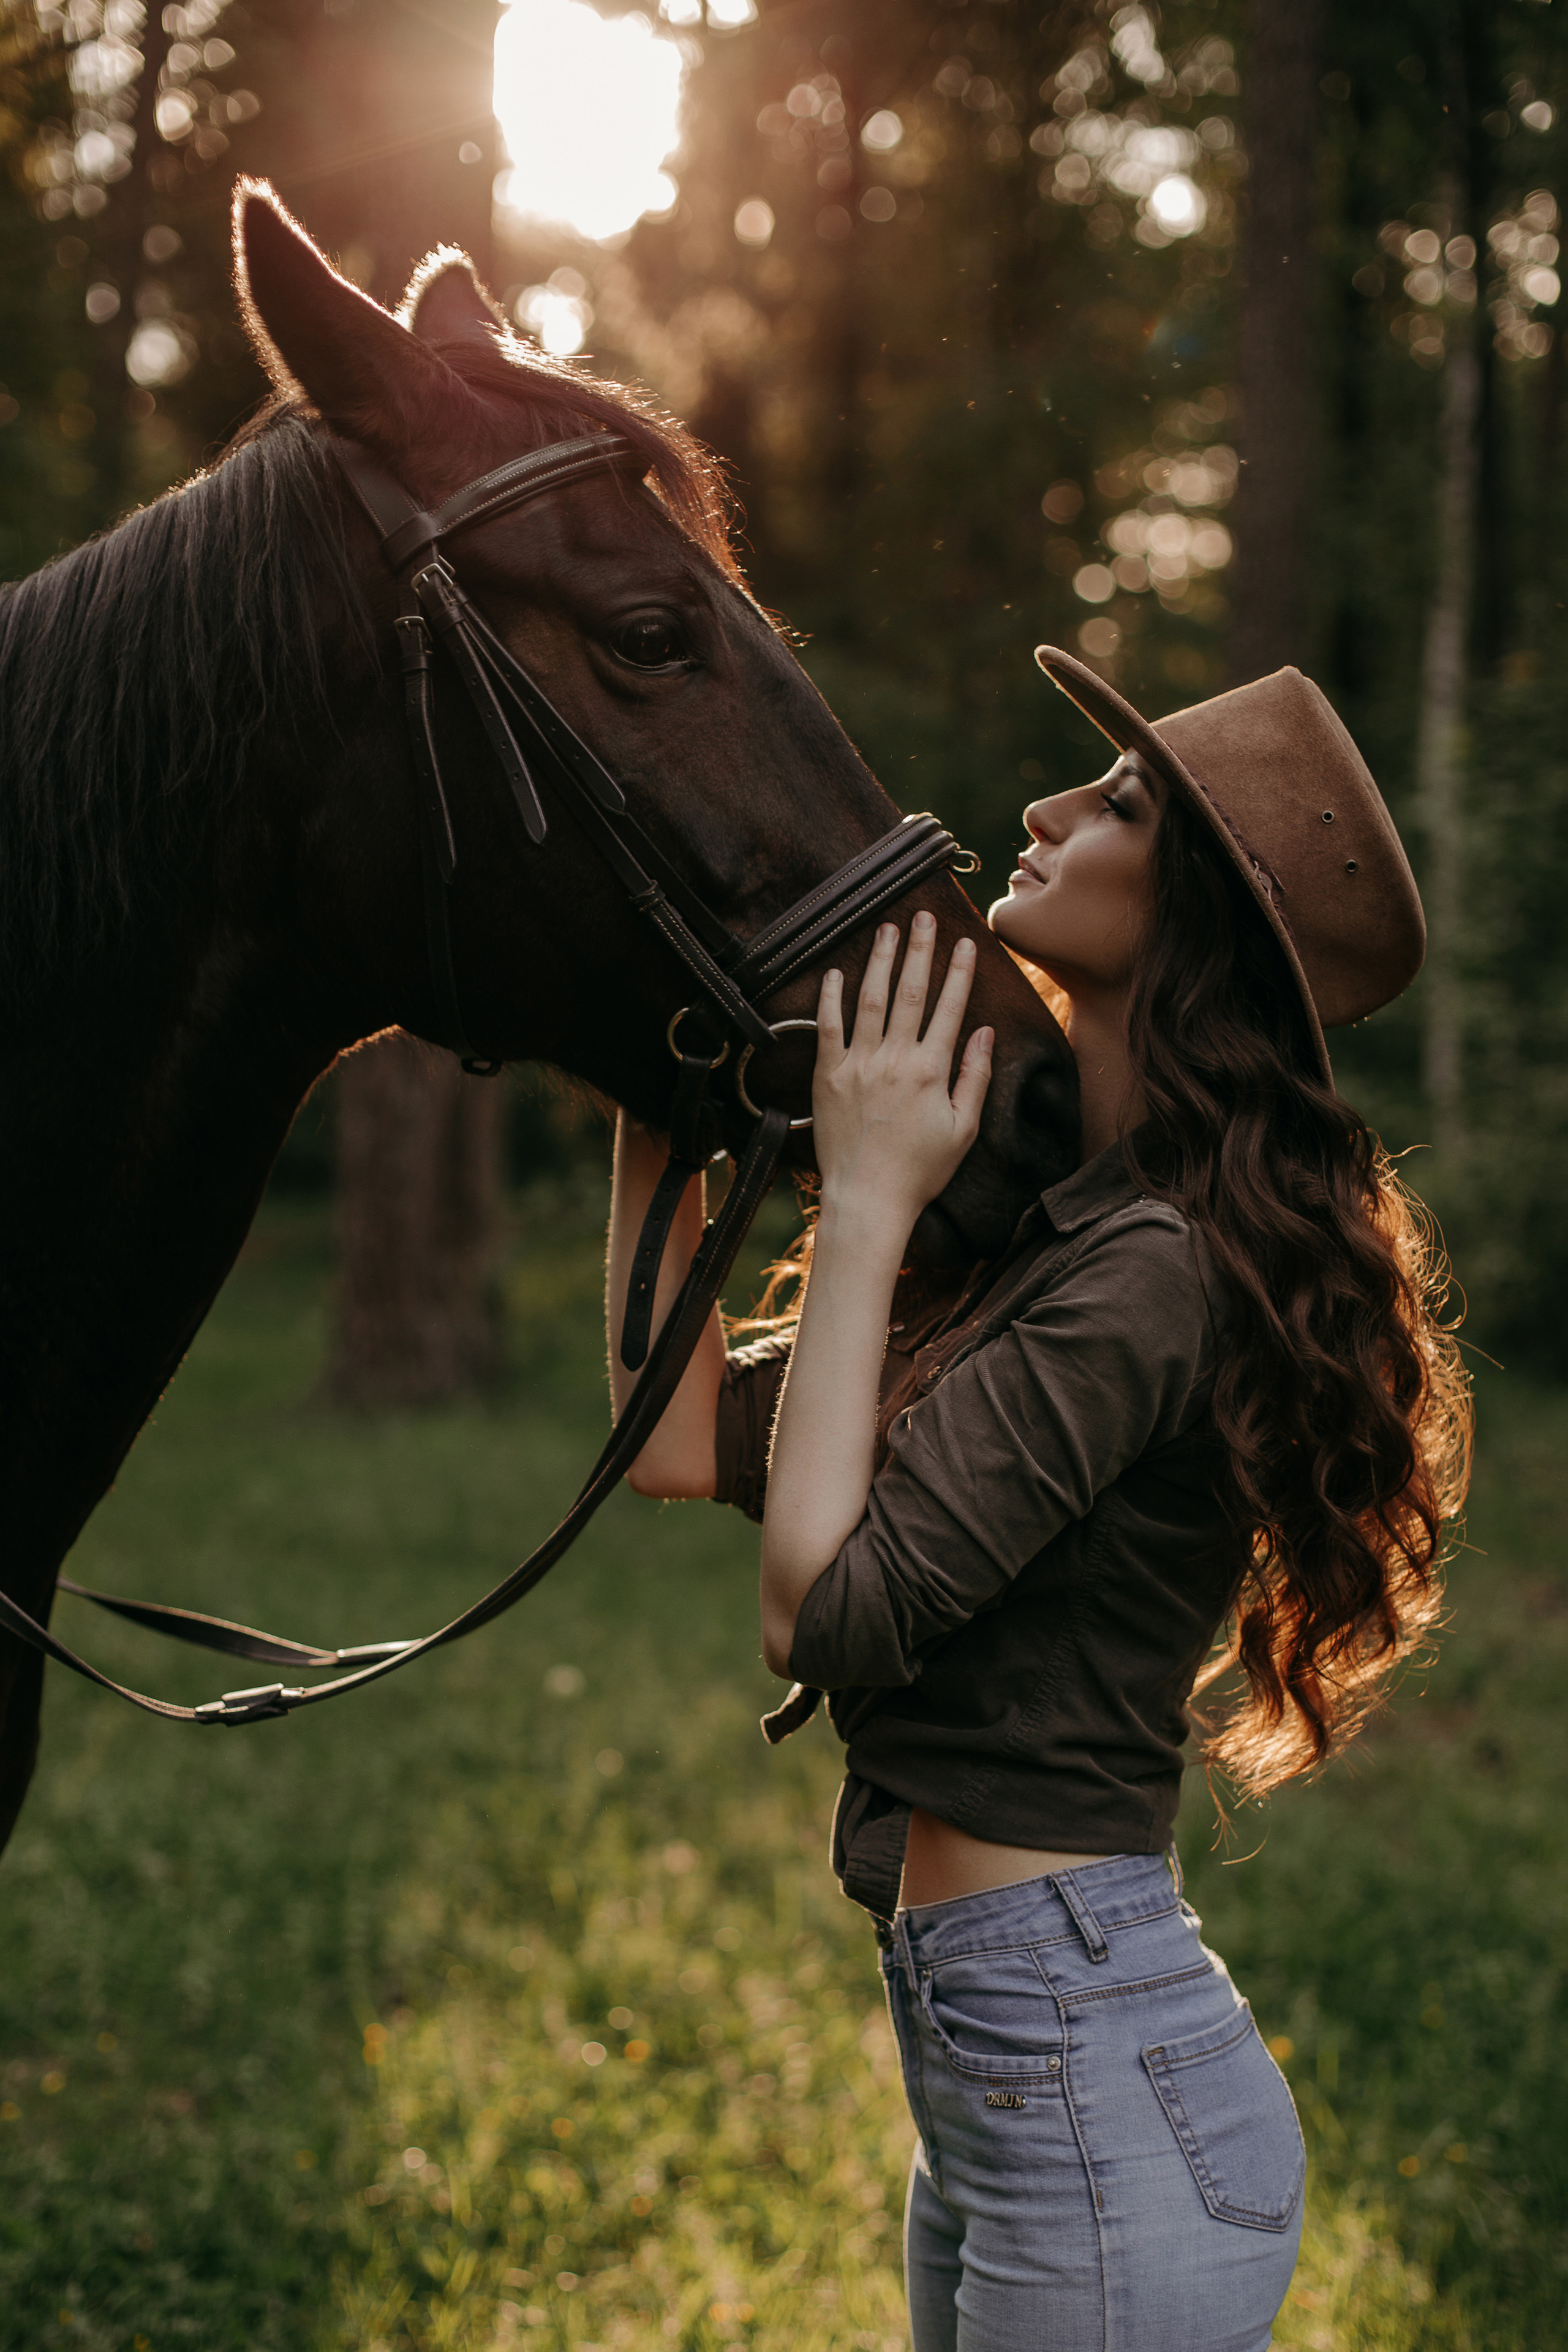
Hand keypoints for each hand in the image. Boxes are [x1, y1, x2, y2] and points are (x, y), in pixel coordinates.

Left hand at [812, 913, 992, 1232]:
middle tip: (924, 916)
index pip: (949, 1008)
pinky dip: (831, 997)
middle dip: (920, 949)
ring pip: (870, 999)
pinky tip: (836, 971)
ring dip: (880, 959)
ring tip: (886, 928)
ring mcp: (858, 1065)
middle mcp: (894, 1059)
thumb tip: (984, 1033)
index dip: (959, 971)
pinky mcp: (827, 1076)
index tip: (966, 942)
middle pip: (910, 991)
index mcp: (930, 1071)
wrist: (868, 1198)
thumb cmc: (919, 1171)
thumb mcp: (962, 1129)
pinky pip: (827, 1027)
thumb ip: (974, 1077)